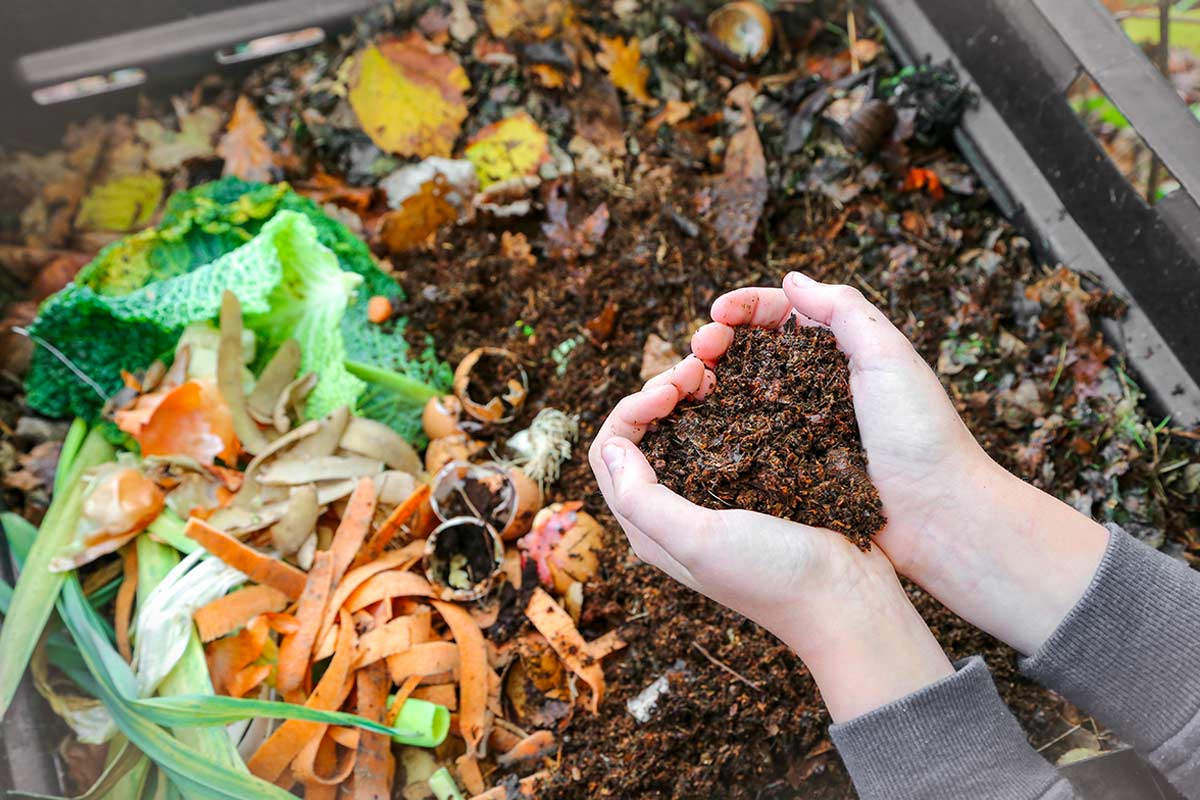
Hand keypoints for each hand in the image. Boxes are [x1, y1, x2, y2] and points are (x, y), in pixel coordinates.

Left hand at [589, 356, 953, 721]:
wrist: (847, 599)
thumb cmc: (772, 576)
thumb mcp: (698, 541)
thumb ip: (643, 499)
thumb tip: (612, 446)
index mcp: (649, 527)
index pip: (610, 453)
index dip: (631, 409)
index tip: (671, 390)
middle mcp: (674, 510)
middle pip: (643, 434)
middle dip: (660, 392)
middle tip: (698, 369)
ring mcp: (715, 496)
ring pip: (683, 428)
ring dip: (691, 394)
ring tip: (717, 370)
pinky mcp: (754, 485)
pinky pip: (725, 433)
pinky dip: (725, 404)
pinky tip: (746, 388)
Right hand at [692, 273, 1107, 653]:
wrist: (938, 518)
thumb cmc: (921, 434)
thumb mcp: (889, 356)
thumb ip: (844, 310)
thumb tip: (791, 280)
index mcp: (842, 353)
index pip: (782, 314)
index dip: (745, 308)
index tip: (716, 313)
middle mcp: (816, 386)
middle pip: (753, 351)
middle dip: (718, 341)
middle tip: (697, 350)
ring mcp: (800, 428)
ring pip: (742, 393)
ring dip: (710, 380)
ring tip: (689, 382)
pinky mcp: (790, 468)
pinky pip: (747, 439)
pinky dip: (719, 425)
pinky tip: (698, 423)